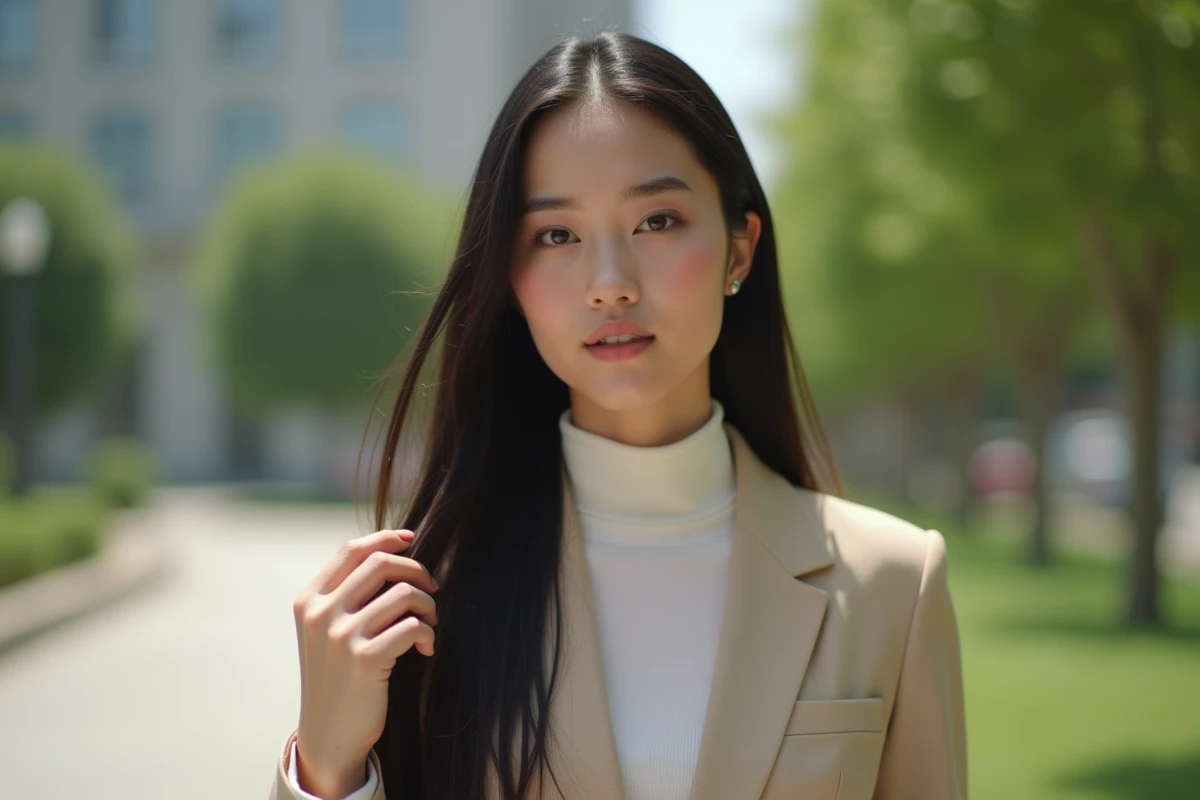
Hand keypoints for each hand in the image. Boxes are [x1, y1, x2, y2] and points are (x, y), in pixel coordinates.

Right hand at [291, 529, 438, 797]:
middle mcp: (321, 614)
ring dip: (427, 606)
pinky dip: (427, 633)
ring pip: (403, 593)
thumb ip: (345, 595)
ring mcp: (341, 636)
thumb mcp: (326, 631)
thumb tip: (391, 553)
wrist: (328, 734)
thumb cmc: (337, 677)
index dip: (385, 538)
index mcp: (309, 601)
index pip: (351, 550)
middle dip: (416, 571)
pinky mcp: (365, 659)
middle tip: (431, 591)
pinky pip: (412, 626)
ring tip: (429, 624)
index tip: (411, 539)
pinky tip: (425, 647)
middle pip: (381, 563)